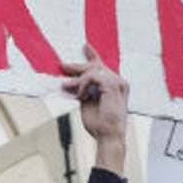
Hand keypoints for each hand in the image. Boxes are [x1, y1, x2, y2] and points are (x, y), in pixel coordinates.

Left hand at [61, 44, 128, 172]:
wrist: (107, 136)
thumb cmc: (99, 124)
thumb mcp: (88, 102)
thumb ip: (85, 90)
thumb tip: (72, 81)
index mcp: (116, 85)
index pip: (103, 66)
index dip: (93, 55)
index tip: (85, 46)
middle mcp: (119, 81)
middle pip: (96, 65)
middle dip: (77, 66)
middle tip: (63, 66)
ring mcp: (117, 82)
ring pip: (92, 70)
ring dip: (76, 79)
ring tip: (67, 87)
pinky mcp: (112, 85)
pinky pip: (91, 77)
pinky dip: (81, 85)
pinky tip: (80, 96)